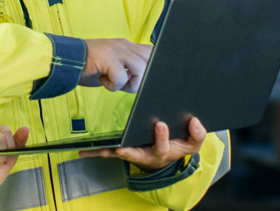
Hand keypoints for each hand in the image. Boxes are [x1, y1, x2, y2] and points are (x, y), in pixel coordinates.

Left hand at [79, 117, 205, 170]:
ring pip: (118, 154)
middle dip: (130, 151)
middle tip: (123, 148)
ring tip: (93, 150)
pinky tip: (82, 150)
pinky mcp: (123, 151)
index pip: (164, 145)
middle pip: (137, 154)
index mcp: (163, 151)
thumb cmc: (178, 146)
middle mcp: (146, 155)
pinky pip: (108, 152)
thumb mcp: (193, 143)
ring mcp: (133, 154)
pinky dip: (95, 151)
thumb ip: (197, 133)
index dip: (162, 136)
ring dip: (106, 153)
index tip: (160, 124)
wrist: (167, 157)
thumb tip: (195, 121)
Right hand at [80, 38, 151, 92]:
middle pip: (151, 59)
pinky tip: (102, 80)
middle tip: (126, 82)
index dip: (151, 65)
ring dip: (129, 83)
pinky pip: (121, 78)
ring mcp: (117, 50)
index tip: (139, 78)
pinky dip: (113, 86)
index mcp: (126, 45)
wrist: (63, 59)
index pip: (151, 50)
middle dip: (143, 77)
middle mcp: (124, 45)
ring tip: (113, 82)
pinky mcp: (108, 58)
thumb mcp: (112, 64)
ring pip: (141, 69)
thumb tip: (143, 80)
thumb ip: (127, 68)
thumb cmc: (87, 66)